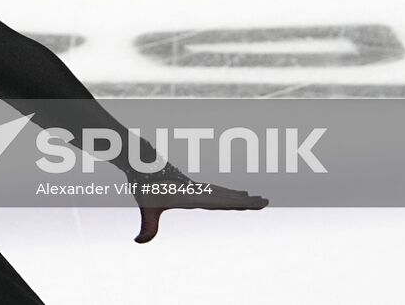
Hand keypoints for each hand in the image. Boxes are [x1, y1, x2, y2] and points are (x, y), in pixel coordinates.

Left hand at [131, 173, 267, 243]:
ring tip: (256, 198)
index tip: (251, 200)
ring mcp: (196, 187)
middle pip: (226, 196)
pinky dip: (228, 192)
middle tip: (266, 201)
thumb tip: (138, 242)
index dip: (236, 202)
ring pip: (223, 192)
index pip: (218, 201)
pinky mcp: (192, 186)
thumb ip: (146, 227)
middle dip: (246, 201)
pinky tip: (236, 193)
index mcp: (191, 196)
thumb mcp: (145, 208)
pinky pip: (216, 190)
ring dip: (240, 196)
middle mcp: (197, 191)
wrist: (140, 162)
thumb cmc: (143, 184)